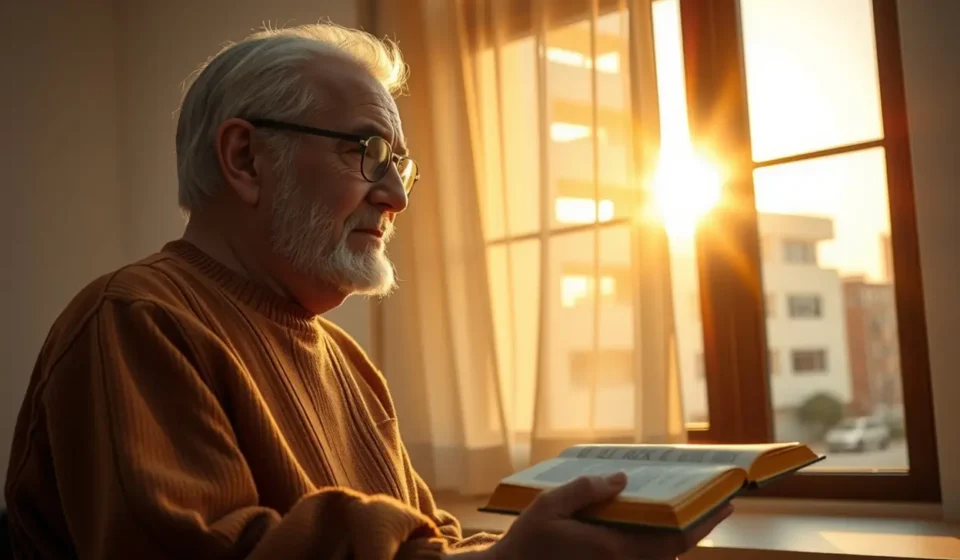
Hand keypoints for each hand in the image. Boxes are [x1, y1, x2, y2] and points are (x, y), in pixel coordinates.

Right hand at [489, 472, 731, 559]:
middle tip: (713, 506)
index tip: (726, 505)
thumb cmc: (526, 543)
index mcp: (613, 550)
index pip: (673, 541)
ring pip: (658, 559)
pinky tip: (651, 528)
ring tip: (685, 514)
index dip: (703, 524)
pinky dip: (654, 547)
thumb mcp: (549, 506)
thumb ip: (586, 490)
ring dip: (675, 540)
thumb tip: (622, 480)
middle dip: (696, 530)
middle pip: (672, 553)